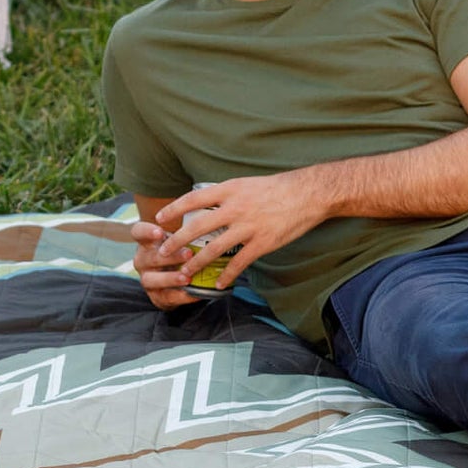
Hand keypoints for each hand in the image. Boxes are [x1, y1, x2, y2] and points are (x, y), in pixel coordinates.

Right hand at [129, 218, 200, 309]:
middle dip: (170, 256)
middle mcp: (142, 260)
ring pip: (152, 280)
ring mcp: (147, 279)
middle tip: (189, 253)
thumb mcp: (179, 240)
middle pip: (149, 257)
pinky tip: (195, 293)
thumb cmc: (179, 252)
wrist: (176, 281)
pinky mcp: (155, 297)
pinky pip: (166, 297)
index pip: (138, 232)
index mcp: (146, 242)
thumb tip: (209, 218)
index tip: (160, 232)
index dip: (146, 232)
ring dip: (170, 278)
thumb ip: (187, 231)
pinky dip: (181, 296)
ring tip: (187, 277)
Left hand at [151, 171, 329, 293]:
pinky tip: (219, 284)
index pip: (193, 198)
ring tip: (185, 273)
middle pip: (197, 227)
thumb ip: (226, 195)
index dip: (173, 209)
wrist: (308, 194)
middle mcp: (235, 208)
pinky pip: (239, 263)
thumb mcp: (246, 184)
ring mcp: (248, 227)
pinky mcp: (262, 243)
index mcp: (229, 190)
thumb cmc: (277, 188)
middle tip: (163, 252)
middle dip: (177, 241)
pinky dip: (227, 275)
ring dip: (196, 263)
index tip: (159, 218)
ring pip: (214, 249)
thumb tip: (206, 203)